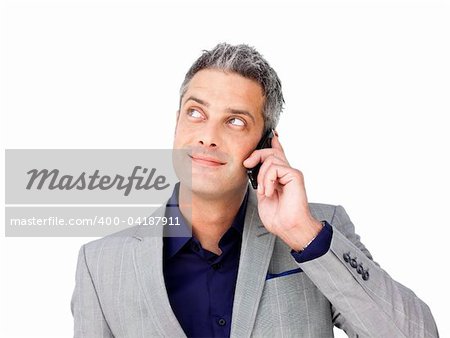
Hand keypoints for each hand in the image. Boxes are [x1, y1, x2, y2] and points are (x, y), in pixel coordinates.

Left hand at [243, 131, 322, 250]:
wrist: (289, 227)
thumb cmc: (279, 216)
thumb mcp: (263, 194)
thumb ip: (261, 180)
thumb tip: (252, 167)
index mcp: (280, 176)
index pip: (277, 153)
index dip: (273, 142)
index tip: (270, 133)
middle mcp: (287, 172)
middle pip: (270, 151)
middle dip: (256, 155)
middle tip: (247, 165)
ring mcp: (291, 173)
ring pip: (270, 158)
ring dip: (262, 176)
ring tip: (264, 191)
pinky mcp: (295, 175)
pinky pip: (275, 168)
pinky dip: (268, 180)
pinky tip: (270, 192)